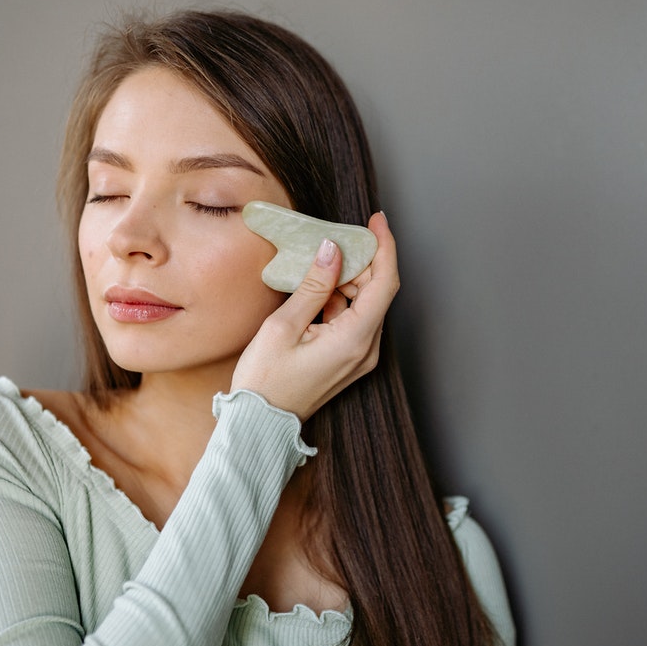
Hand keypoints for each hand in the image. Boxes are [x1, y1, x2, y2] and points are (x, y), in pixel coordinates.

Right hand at [231, 212, 398, 421]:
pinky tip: (316, 293)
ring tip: (318, 269)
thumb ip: (314, 285)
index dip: (384, 247)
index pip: (385, 283)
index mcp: (355, 339)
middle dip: (361, 262)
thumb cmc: (265, 380)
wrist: (261, 424)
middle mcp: (367, 349)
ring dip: (349, 281)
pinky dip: (341, 300)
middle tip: (332, 243)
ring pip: (367, 305)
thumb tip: (332, 250)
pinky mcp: (350, 361)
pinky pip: (356, 321)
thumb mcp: (284, 325)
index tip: (376, 221)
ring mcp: (361, 358)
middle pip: (378, 292)